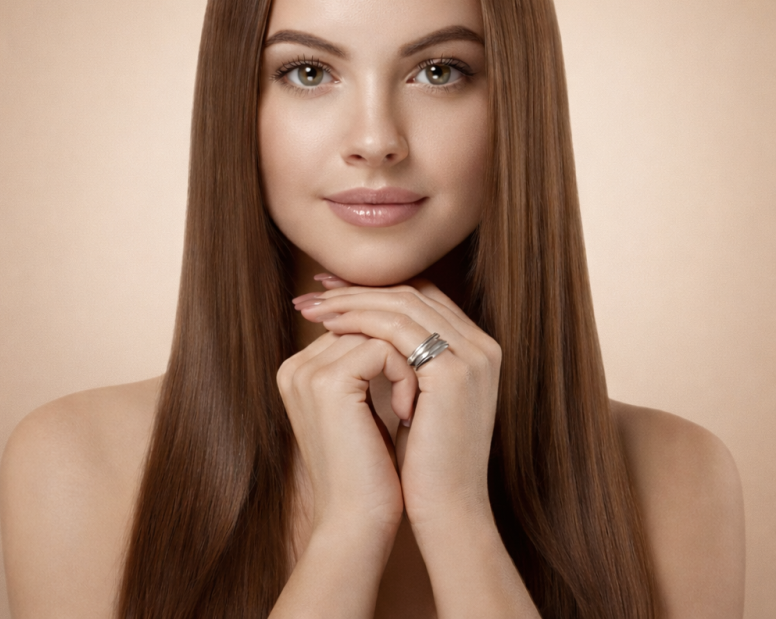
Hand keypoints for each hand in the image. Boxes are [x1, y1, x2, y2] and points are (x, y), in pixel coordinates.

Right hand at [276, 328, 415, 538]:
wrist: (357, 523)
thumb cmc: (370, 470)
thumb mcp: (364, 408)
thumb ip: (365, 367)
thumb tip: (398, 326)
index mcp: (300, 371)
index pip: (356, 327)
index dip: (392, 349)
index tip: (410, 387)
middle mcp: (296, 367)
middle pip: (365, 323)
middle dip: (400, 351)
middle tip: (417, 392)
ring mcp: (307, 373)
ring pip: (377, 331)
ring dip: (407, 363)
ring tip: (412, 405)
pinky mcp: (328, 382)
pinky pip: (382, 348)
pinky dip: (405, 375)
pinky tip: (406, 412)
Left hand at [295, 278, 501, 529]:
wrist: (448, 510)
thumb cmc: (427, 462)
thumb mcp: (422, 398)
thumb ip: (409, 360)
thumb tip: (363, 332)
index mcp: (476, 348)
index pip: (423, 296)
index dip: (377, 288)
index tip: (336, 290)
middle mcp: (481, 345)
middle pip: (412, 291)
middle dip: (359, 288)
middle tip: (318, 289)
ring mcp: (471, 356)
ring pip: (403, 302)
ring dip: (353, 301)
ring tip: (316, 308)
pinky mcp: (453, 373)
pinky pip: (397, 328)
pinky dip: (360, 321)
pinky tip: (331, 326)